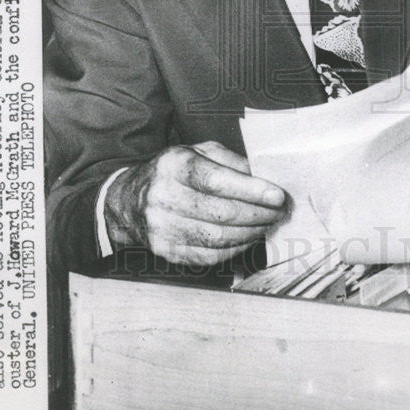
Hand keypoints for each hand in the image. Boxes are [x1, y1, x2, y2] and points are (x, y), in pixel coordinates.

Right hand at [104, 141, 286, 264]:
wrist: (130, 201)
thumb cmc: (174, 173)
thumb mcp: (198, 153)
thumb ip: (231, 162)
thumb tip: (265, 176)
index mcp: (174, 165)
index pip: (216, 180)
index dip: (251, 190)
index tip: (278, 195)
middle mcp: (164, 196)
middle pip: (221, 212)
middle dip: (258, 213)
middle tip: (279, 211)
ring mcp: (162, 227)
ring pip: (218, 238)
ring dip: (251, 233)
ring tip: (267, 223)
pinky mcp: (166, 250)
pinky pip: (209, 256)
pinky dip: (235, 249)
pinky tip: (248, 238)